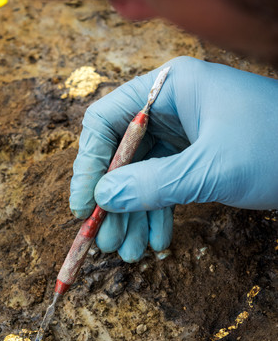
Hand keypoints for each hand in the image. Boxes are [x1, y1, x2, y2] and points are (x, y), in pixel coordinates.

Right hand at [70, 56, 277, 261]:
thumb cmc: (275, 148)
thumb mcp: (209, 168)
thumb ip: (151, 184)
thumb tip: (101, 199)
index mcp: (169, 88)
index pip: (107, 121)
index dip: (89, 165)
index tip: (83, 205)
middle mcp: (171, 107)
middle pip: (122, 155)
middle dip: (113, 201)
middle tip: (105, 240)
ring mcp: (185, 133)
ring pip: (143, 175)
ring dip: (134, 214)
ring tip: (128, 251)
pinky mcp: (198, 157)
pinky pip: (166, 185)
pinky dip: (159, 213)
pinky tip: (156, 241)